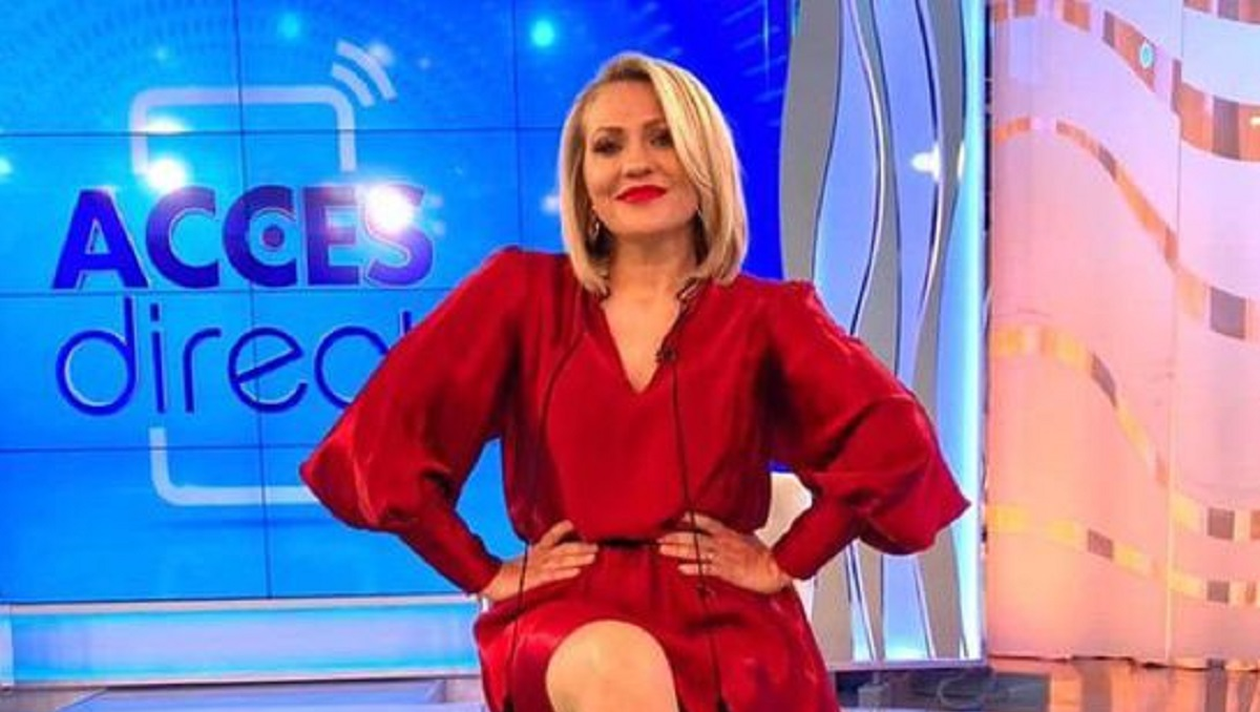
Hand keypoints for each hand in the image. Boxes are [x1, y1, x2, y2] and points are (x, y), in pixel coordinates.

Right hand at [479, 520, 597, 603]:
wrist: (487, 581)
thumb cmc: (502, 577)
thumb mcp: (522, 566)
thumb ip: (534, 563)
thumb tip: (549, 565)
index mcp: (535, 552)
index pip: (551, 536)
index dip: (563, 529)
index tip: (575, 524)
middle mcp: (537, 557)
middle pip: (562, 548)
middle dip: (580, 547)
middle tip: (596, 546)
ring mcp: (536, 567)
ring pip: (561, 560)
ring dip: (579, 557)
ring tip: (593, 556)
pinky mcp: (534, 580)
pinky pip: (553, 575)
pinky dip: (566, 572)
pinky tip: (578, 571)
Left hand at [657, 511, 792, 594]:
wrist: (776, 569)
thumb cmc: (765, 556)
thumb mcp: (749, 538)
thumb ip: (734, 535)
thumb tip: (724, 533)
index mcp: (729, 533)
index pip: (706, 521)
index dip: (690, 518)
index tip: (674, 516)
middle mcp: (723, 543)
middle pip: (694, 536)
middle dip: (675, 536)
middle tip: (658, 536)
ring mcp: (723, 557)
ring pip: (696, 552)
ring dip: (677, 551)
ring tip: (662, 549)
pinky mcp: (726, 572)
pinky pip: (706, 569)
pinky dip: (693, 569)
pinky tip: (681, 569)